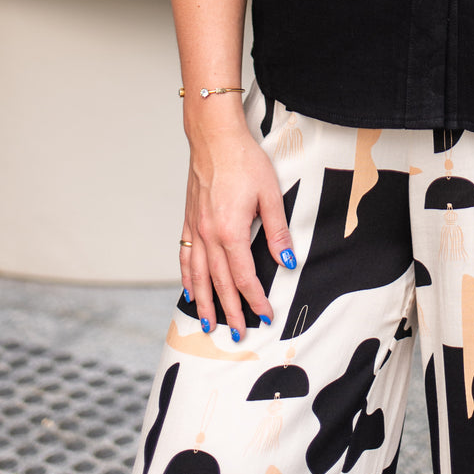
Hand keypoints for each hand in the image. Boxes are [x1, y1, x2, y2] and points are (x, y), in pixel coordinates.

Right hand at [179, 113, 295, 341]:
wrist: (214, 137)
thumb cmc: (244, 160)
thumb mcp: (270, 194)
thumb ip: (277, 231)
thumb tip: (287, 262)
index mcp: (230, 231)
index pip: (245, 277)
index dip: (256, 300)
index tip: (266, 316)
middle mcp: (209, 235)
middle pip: (220, 283)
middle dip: (231, 311)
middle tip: (239, 336)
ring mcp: (195, 228)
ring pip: (197, 276)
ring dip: (204, 302)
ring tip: (208, 325)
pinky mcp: (189, 219)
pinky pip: (185, 256)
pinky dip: (187, 278)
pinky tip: (190, 291)